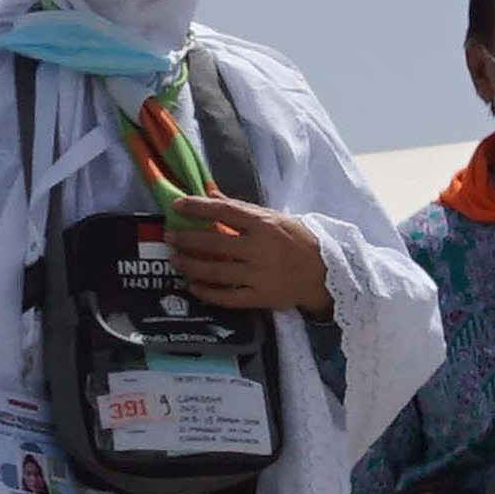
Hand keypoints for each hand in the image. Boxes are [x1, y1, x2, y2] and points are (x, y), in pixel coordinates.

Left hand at [158, 195, 332, 313]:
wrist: (324, 273)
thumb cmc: (297, 241)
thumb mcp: (274, 218)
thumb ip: (242, 210)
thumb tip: (212, 196)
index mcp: (264, 224)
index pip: (224, 211)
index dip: (198, 207)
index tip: (177, 205)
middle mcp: (259, 249)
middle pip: (214, 242)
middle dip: (187, 239)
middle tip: (170, 237)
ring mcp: (258, 275)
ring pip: (216, 271)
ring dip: (191, 265)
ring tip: (176, 260)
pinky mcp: (260, 297)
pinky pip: (228, 297)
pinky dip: (207, 293)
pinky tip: (193, 286)